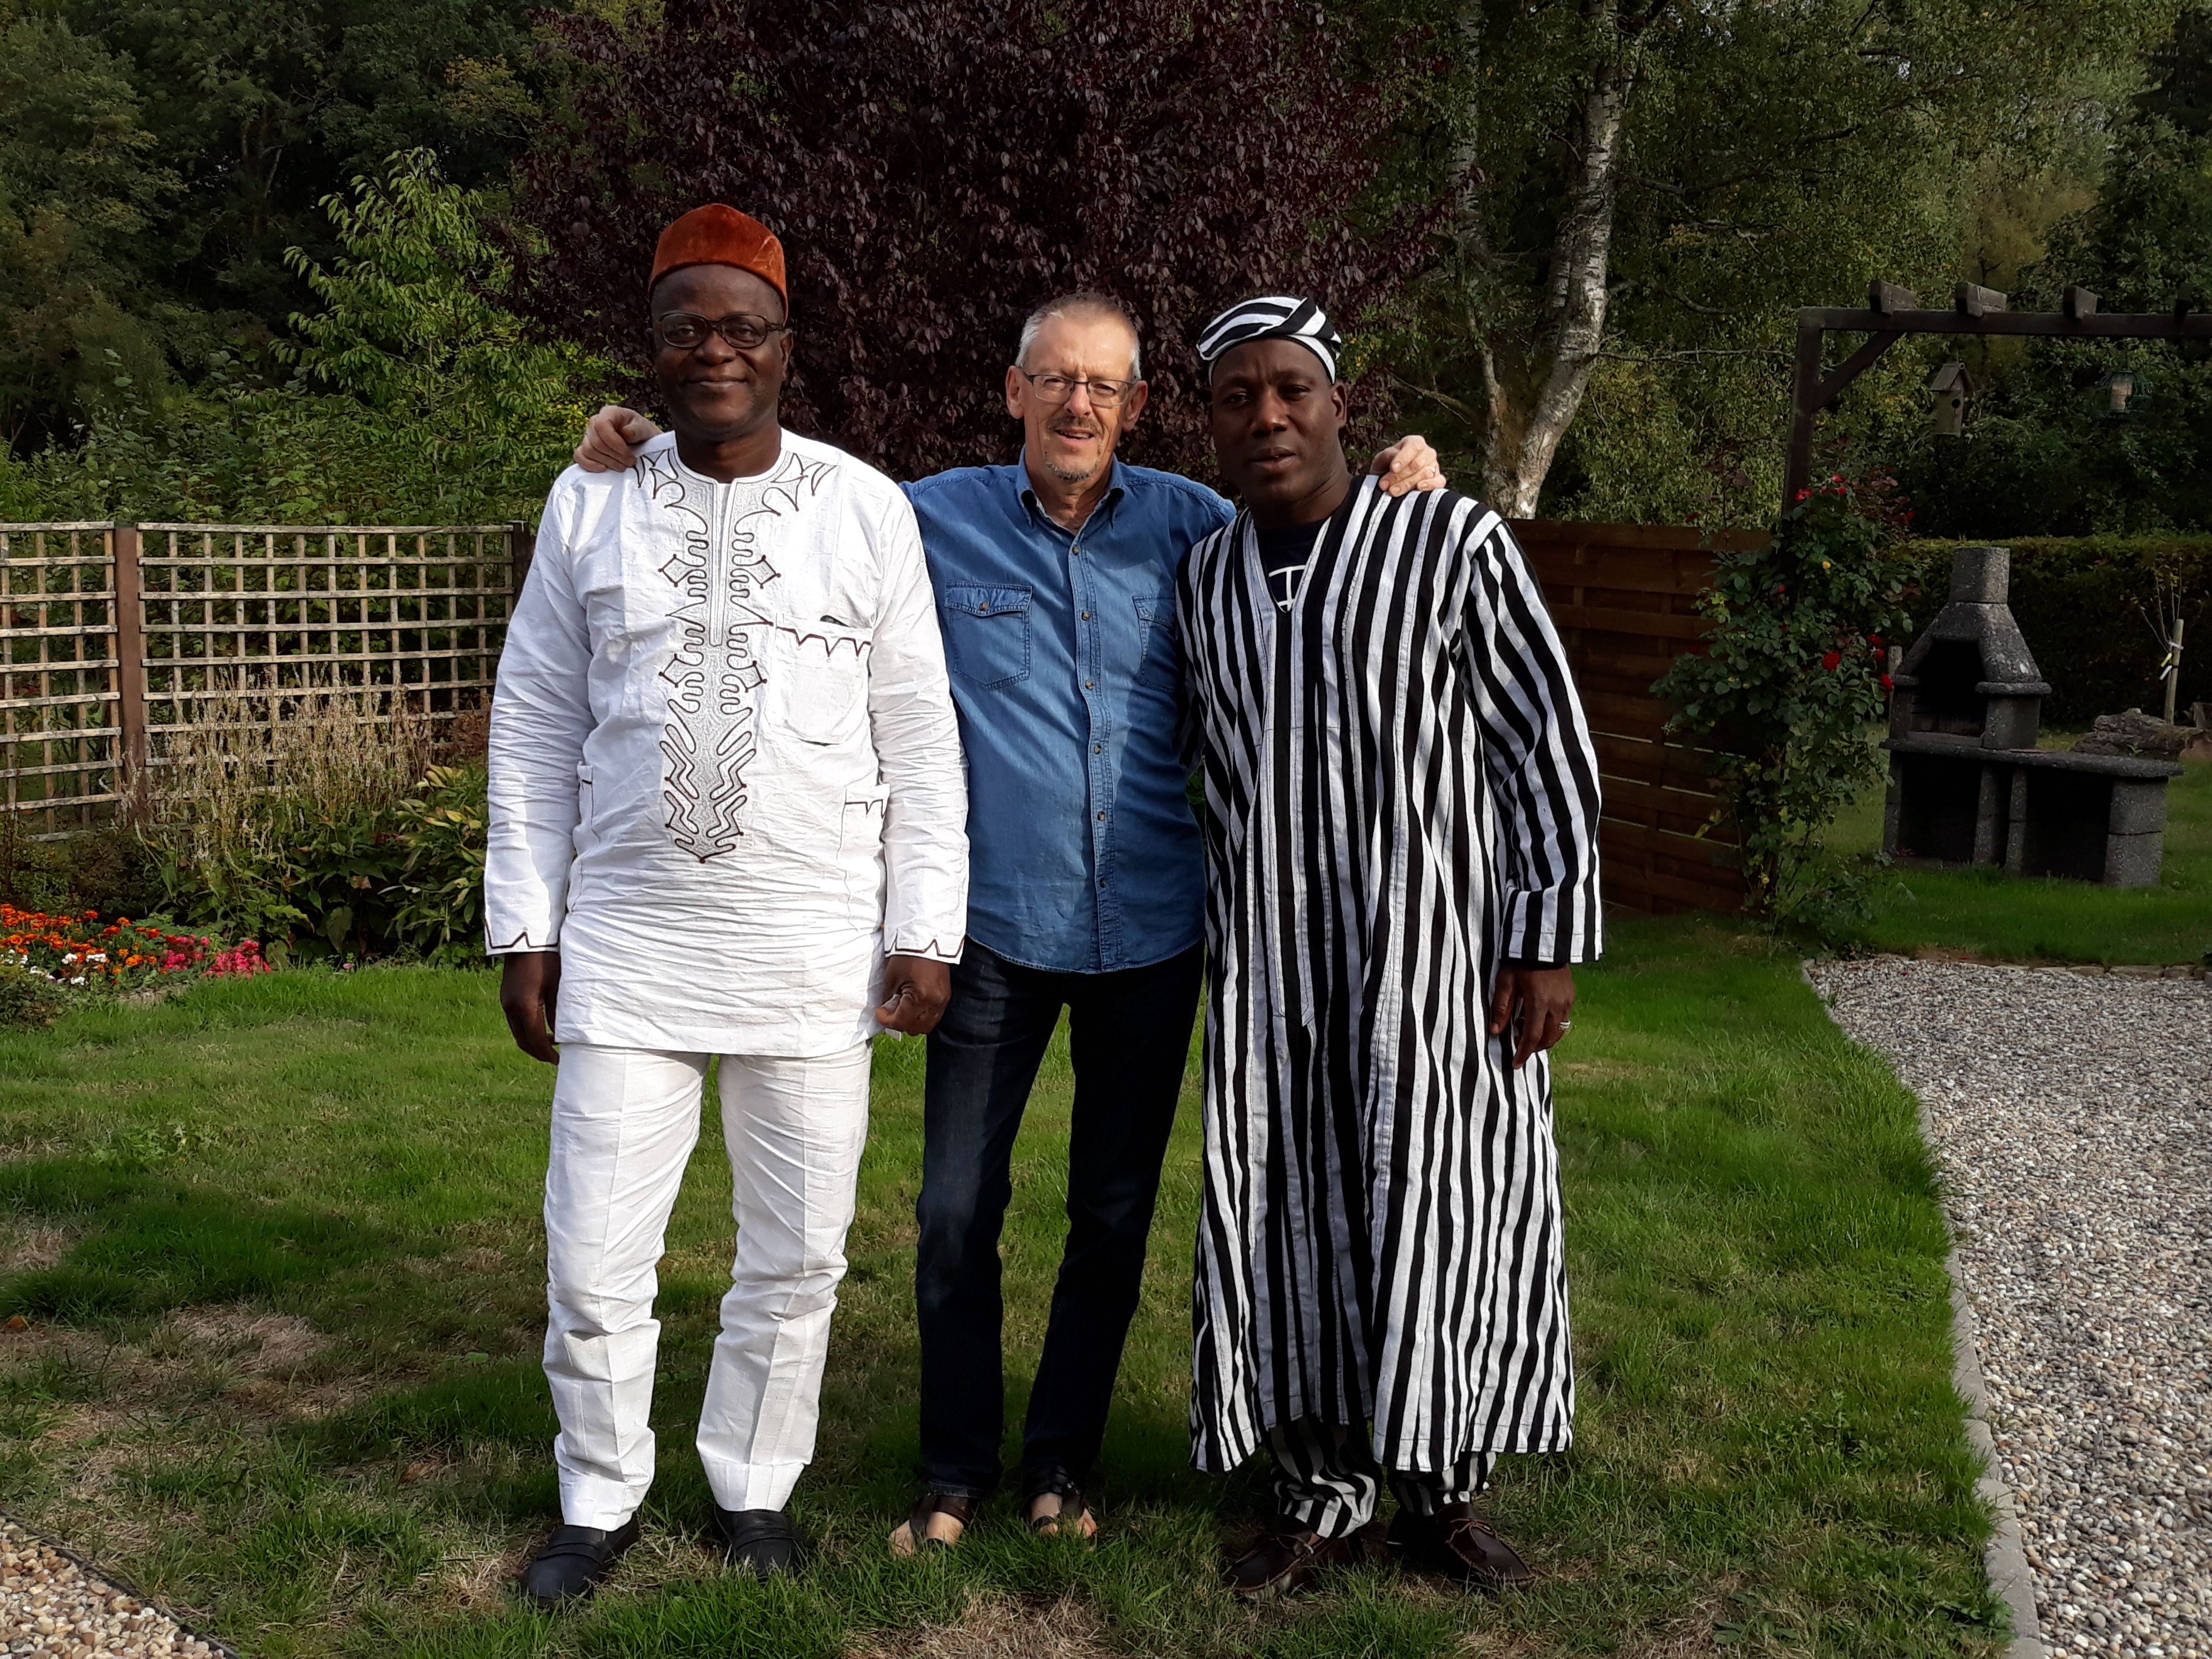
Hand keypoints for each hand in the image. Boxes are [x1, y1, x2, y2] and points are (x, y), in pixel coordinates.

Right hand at [500, 949, 561, 1063]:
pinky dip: (527, 1031)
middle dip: (538, 1052)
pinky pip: (515, 1022)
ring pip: (517, 1033)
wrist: (526, 940)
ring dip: (532, 1042)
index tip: (559, 1060)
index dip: (547, 1053)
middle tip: (554, 1058)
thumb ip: (557, 1012)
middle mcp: (511, 1008)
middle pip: (523, 1041)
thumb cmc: (546, 960)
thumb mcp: (556, 986)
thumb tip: (561, 1034)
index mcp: (524, 1006)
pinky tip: (541, 1028)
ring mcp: (506, 1003)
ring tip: (550, 1045)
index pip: (535, 1039)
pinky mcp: (506, 997)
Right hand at [574, 403, 662, 471]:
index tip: (629, 455)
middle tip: (630, 463)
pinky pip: (579, 456)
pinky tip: (604, 468)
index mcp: (609, 413)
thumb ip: (637, 430)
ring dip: (607, 462)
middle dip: (614, 456)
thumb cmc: (642, 433)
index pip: (602, 425)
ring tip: (623, 466)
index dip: (614, 442)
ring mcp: (588, 435)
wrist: (641, 442)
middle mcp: (594, 422)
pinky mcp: (585, 448)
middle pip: (596, 442)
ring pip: (589, 450)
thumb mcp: (645, 428)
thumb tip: (625, 433)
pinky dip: (589, 464)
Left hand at [876, 954, 951, 1034]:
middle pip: (915, 1028)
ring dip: (911, 1021)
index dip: (887, 1020)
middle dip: (899, 1022)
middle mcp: (935, 1002)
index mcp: (920, 997)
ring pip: (926, 1026)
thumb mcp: (892, 977)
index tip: (880, 1012)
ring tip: (902, 1008)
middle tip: (890, 1010)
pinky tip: (913, 1006)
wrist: (928, 939)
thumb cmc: (908, 955)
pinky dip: (922, 1016)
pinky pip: (934, 1017)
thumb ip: (888, 998)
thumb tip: (886, 1011)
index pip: (901, 1022)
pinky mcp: (946, 997)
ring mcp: (943, 1001)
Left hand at [1367, 433, 1446, 496]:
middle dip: (1399, 476)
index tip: (1393, 468)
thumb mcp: (1381, 459)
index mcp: (1414, 443)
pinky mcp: (1438, 480)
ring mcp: (1434, 466)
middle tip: (1384, 485)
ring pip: (1424, 474)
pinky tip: (1419, 488)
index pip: (1413, 447)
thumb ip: (1387, 456)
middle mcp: (1427, 452)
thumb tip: (1395, 466)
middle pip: (1416, 464)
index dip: (1403, 458)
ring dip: (1407, 484)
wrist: (1389, 481)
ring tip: (1392, 491)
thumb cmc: (1385, 467)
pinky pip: (1439, 482)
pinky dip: (1430, 485)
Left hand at [1487, 964, 1573, 1069]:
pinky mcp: (1571, 996)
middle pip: (1549, 1038)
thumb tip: (1495, 1032)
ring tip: (1525, 1028)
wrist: (1543, 943)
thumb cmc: (1520, 962)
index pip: (1532, 1036)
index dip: (1523, 1052)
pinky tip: (1537, 1016)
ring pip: (1559, 1031)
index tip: (1515, 1064)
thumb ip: (1501, 1008)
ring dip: (1544, 1038)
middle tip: (1519, 1046)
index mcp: (1539, 1002)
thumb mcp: (1505, 982)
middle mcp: (1557, 1005)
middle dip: (1534, 1047)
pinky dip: (1551, 1026)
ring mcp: (1567, 1001)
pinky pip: (1563, 1019)